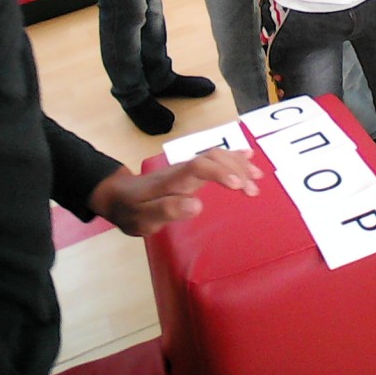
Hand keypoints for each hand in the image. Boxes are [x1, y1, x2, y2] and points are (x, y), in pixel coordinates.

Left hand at [90, 149, 262, 236]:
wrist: (118, 195)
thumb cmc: (131, 211)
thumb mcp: (142, 218)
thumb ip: (167, 211)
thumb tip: (197, 205)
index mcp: (171, 180)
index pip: (198, 167)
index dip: (220, 173)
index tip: (239, 185)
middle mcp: (182, 169)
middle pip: (212, 158)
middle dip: (236, 170)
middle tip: (253, 191)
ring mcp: (187, 167)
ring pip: (216, 156)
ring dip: (238, 164)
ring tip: (258, 179)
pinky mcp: (190, 170)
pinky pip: (214, 157)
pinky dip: (233, 157)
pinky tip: (249, 157)